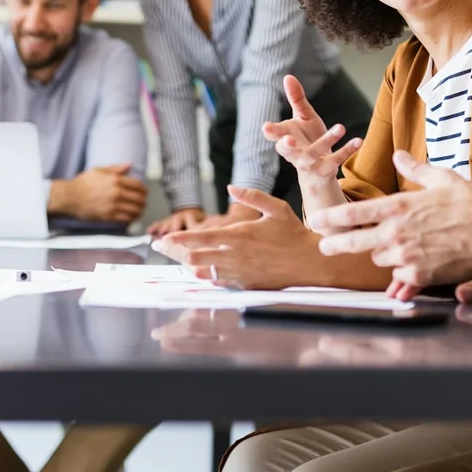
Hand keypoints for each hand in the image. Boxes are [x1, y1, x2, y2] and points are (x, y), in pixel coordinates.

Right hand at [51, 164, 147, 223]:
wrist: (70, 196)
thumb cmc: (82, 183)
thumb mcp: (98, 170)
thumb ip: (115, 168)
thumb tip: (129, 164)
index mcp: (115, 180)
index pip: (138, 185)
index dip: (144, 189)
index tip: (144, 192)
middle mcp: (116, 192)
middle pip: (139, 198)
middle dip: (143, 201)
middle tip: (143, 202)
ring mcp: (113, 205)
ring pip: (135, 210)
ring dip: (139, 211)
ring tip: (139, 210)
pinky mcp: (109, 216)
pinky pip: (126, 219)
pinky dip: (131, 218)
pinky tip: (131, 217)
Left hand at [155, 187, 322, 289]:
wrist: (311, 263)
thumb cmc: (294, 233)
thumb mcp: (276, 208)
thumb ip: (252, 196)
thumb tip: (230, 186)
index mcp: (240, 235)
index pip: (200, 239)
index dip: (177, 241)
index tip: (161, 240)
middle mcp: (235, 256)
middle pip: (194, 258)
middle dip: (173, 253)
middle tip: (160, 248)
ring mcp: (239, 274)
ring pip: (202, 272)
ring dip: (188, 265)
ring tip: (178, 257)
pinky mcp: (244, 285)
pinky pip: (218, 281)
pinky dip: (206, 275)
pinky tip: (201, 268)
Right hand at [261, 75, 361, 188]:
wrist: (318, 171)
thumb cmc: (307, 139)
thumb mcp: (303, 117)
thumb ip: (296, 99)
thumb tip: (288, 76)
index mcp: (285, 137)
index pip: (274, 135)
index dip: (270, 132)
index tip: (267, 127)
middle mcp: (294, 152)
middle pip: (286, 151)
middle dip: (286, 146)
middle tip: (289, 140)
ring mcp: (309, 162)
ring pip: (314, 153)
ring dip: (327, 140)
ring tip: (340, 127)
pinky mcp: (325, 169)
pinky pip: (336, 160)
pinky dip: (347, 150)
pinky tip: (358, 140)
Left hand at [314, 150, 471, 292]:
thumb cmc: (471, 206)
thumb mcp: (442, 179)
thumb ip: (415, 168)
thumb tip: (399, 155)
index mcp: (397, 207)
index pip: (352, 214)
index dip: (329, 219)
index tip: (317, 221)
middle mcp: (395, 233)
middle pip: (352, 243)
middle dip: (334, 244)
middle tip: (324, 246)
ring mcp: (405, 256)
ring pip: (378, 259)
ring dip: (382, 253)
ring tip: (397, 246)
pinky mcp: (418, 276)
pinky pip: (398, 277)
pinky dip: (401, 273)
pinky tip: (409, 266)